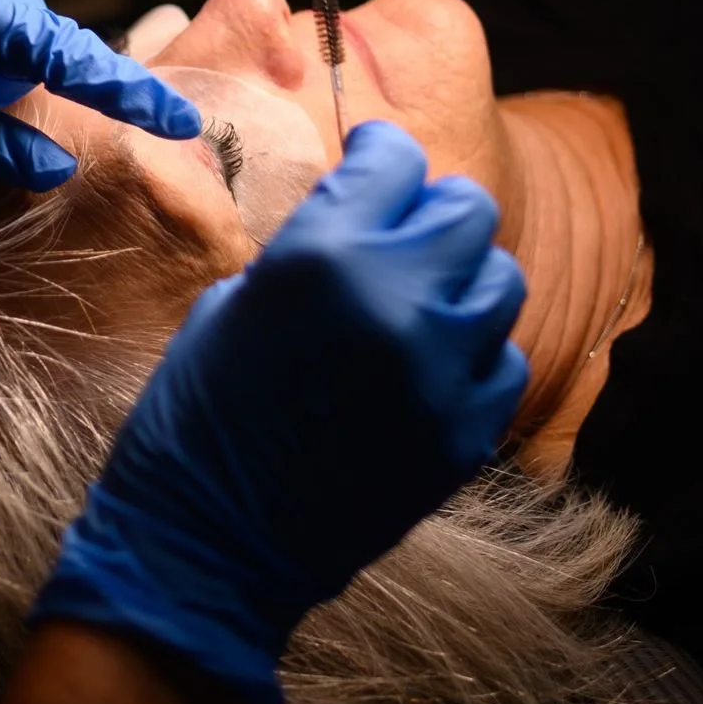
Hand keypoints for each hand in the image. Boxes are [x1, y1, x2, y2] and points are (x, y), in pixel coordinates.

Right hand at [31, 121, 528, 703]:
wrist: (208, 546)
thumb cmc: (197, 414)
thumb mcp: (236, 301)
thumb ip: (313, 246)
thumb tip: (362, 215)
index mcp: (325, 254)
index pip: (397, 158)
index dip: (380, 157)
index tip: (372, 166)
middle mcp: (399, 299)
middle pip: (468, 208)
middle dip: (432, 211)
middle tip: (400, 235)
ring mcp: (443, 370)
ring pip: (501, 281)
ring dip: (461, 281)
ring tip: (420, 305)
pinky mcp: (467, 433)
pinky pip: (506, 361)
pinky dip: (475, 355)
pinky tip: (432, 369)